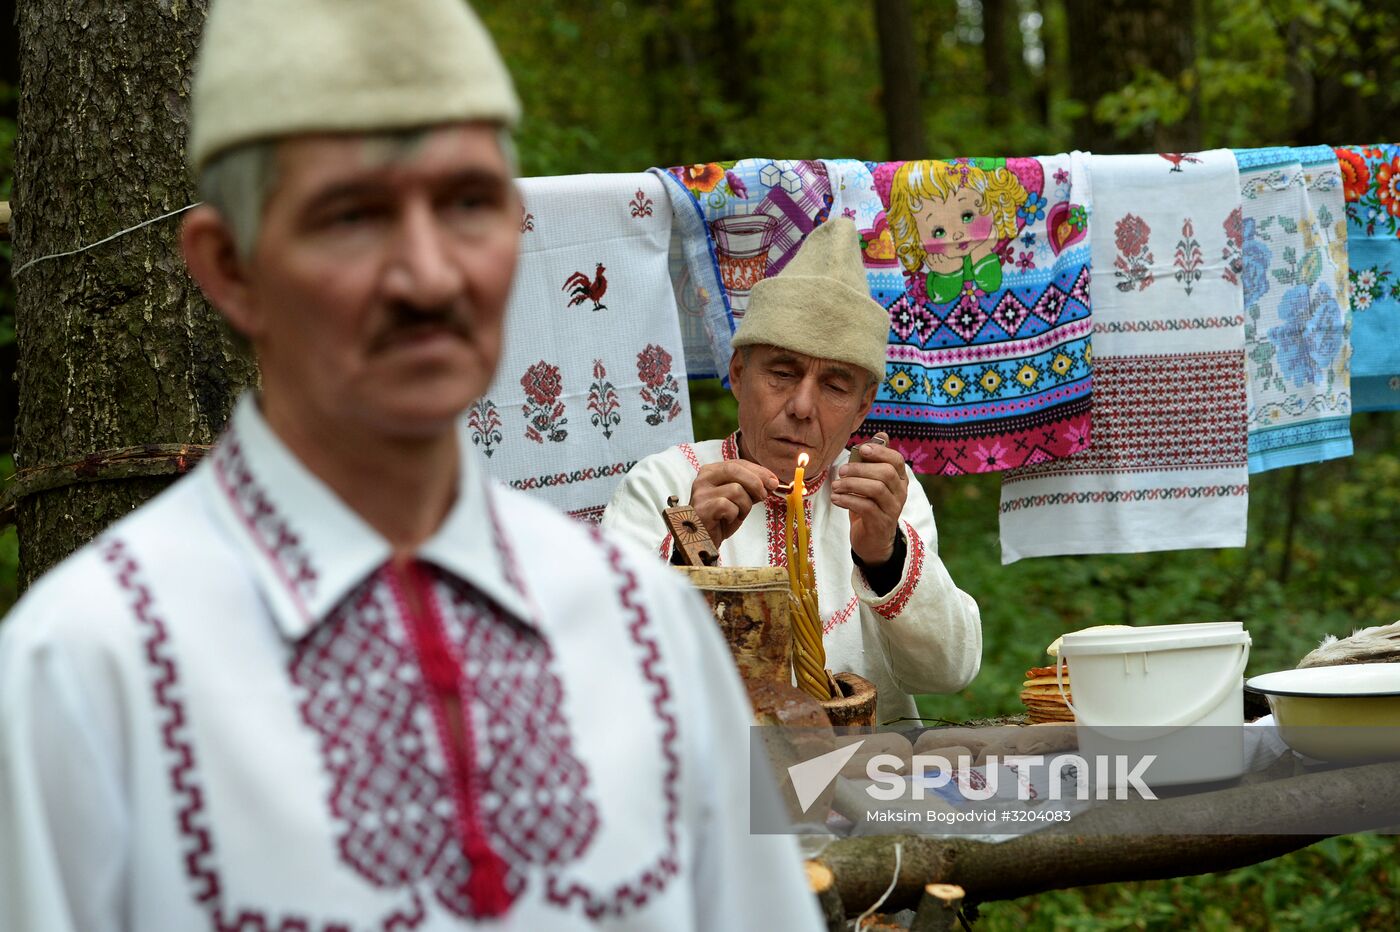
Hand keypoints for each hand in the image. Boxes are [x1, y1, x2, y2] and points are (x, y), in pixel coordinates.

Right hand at [690, 460, 778, 546]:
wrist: (704, 541)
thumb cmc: (721, 519)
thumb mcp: (738, 499)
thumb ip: (751, 488)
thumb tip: (771, 482)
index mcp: (711, 471)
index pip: (738, 463)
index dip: (758, 471)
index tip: (773, 481)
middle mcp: (703, 479)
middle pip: (734, 469)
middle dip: (756, 481)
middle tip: (765, 495)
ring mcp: (701, 494)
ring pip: (735, 489)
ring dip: (745, 505)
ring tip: (739, 514)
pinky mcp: (702, 509)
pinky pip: (728, 506)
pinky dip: (735, 514)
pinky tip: (728, 520)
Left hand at [831, 436, 907, 564]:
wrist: (873, 541)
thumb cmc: (869, 505)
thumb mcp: (871, 482)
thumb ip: (874, 461)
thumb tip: (881, 434)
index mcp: (899, 479)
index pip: (896, 460)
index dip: (879, 452)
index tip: (860, 450)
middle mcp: (900, 493)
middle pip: (885, 473)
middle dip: (860, 469)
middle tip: (841, 471)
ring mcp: (892, 509)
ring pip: (877, 489)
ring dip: (852, 484)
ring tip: (836, 486)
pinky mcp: (881, 523)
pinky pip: (866, 507)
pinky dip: (848, 500)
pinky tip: (836, 498)